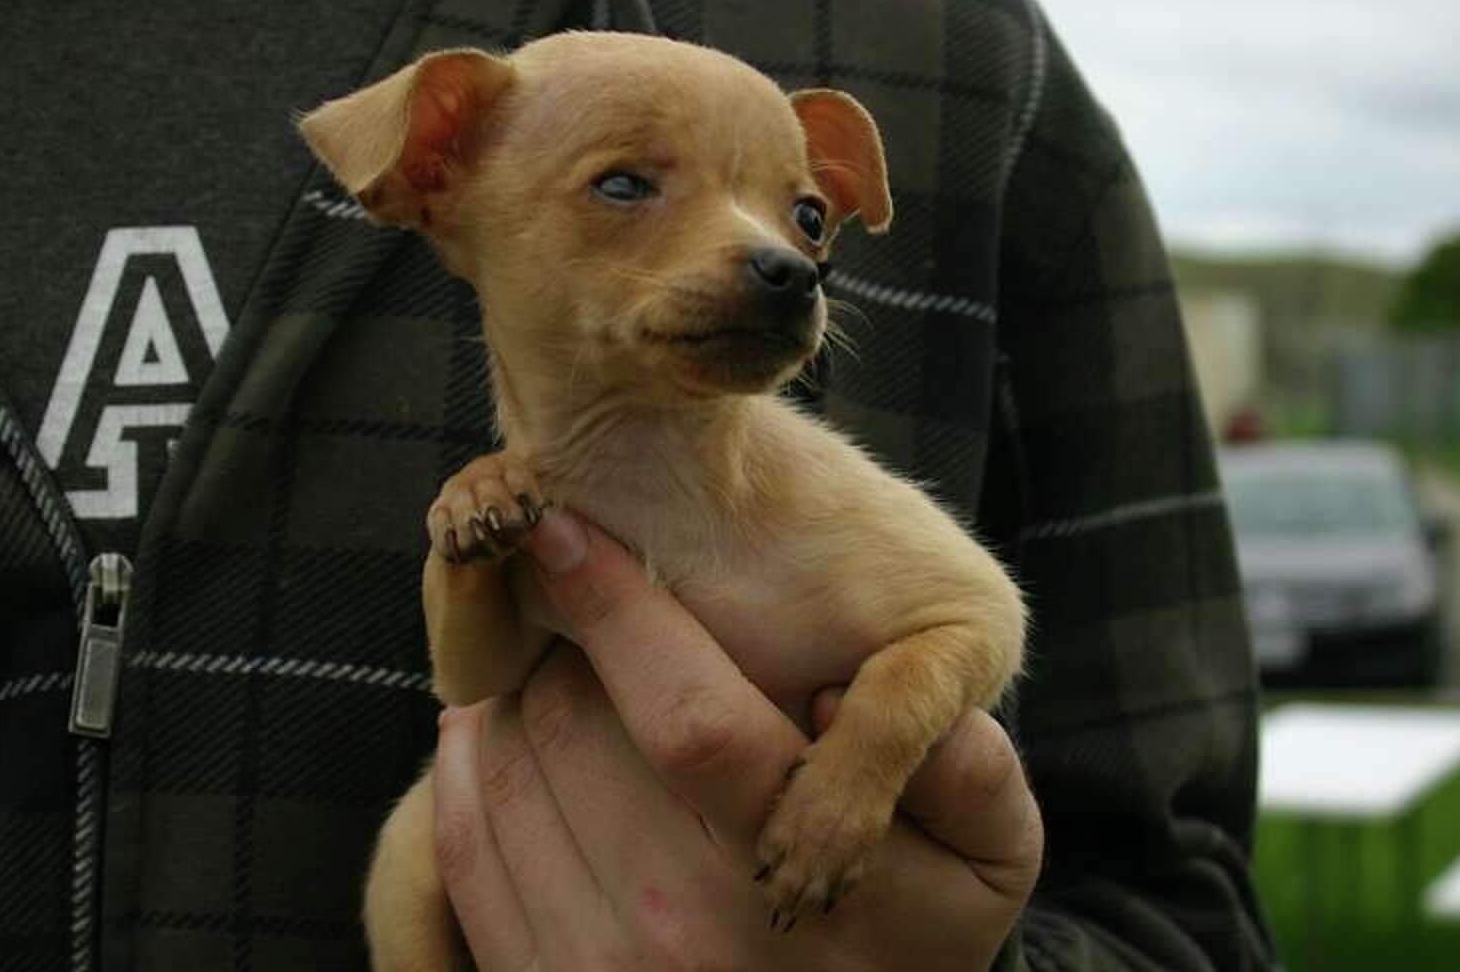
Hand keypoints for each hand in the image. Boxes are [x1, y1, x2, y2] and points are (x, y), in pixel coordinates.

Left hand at [431, 511, 1042, 969]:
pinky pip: (468, 845)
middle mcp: (690, 933)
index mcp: (805, 873)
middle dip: (567, 638)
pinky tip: (499, 719)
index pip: (690, 721)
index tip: (565, 529)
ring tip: (551, 650)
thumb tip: (854, 691)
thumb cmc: (919, 931)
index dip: (616, 608)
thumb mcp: (991, 856)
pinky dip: (470, 761)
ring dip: (517, 688)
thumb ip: (966, 766)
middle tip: (576, 589)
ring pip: (511, 772)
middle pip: (576, 731)